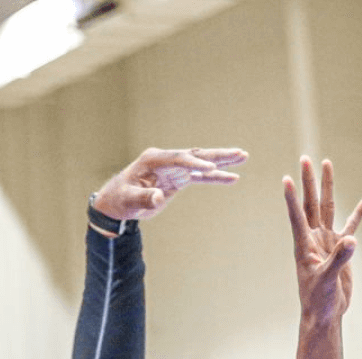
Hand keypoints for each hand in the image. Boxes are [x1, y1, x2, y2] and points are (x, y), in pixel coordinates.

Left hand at [92, 146, 247, 221]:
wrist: (118, 202)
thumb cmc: (120, 199)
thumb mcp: (129, 200)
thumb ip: (144, 198)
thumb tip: (159, 198)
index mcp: (153, 159)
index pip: (178, 159)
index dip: (194, 164)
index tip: (209, 169)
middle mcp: (166, 160)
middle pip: (195, 155)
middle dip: (217, 155)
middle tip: (239, 153)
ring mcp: (174, 168)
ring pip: (201, 163)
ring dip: (222, 162)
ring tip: (243, 157)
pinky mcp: (179, 179)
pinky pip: (200, 177)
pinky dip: (215, 177)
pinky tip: (232, 178)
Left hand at [283, 157, 361, 324]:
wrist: (326, 314)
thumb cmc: (319, 300)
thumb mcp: (328, 280)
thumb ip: (339, 260)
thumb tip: (351, 241)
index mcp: (304, 246)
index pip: (297, 216)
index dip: (292, 198)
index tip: (287, 178)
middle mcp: (313, 238)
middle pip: (311, 203)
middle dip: (309, 181)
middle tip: (306, 158)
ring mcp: (327, 241)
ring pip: (328, 208)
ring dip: (327, 187)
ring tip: (327, 164)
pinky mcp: (341, 249)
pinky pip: (350, 225)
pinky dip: (358, 213)